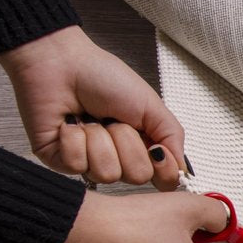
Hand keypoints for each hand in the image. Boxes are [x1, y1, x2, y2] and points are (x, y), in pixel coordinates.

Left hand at [0, 26, 186, 190]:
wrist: (60, 61)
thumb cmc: (103, 76)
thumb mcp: (151, 105)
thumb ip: (173, 138)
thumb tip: (182, 171)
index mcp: (142, 147)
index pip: (163, 180)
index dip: (163, 169)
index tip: (156, 148)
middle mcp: (118, 159)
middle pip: (137, 177)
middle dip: (127, 142)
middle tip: (114, 120)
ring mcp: (88, 163)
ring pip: (107, 173)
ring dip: (100, 139)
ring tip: (91, 118)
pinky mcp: (60, 161)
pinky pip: (77, 165)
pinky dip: (75, 138)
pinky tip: (70, 123)